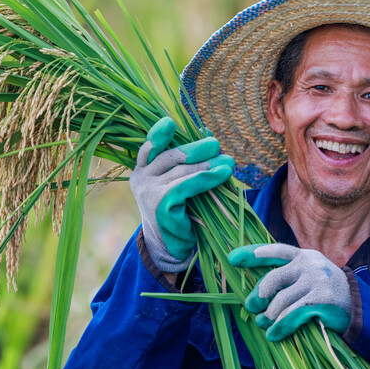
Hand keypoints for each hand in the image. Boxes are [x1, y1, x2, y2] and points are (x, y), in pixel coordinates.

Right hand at [131, 116, 233, 271]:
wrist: (171, 246)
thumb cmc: (179, 211)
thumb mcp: (179, 183)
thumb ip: (185, 162)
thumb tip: (206, 134)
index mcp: (142, 170)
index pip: (149, 147)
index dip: (158, 134)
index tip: (170, 122)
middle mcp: (141, 178)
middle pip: (169, 156)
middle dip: (195, 149)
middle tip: (215, 144)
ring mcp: (148, 191)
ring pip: (181, 170)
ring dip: (207, 164)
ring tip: (228, 163)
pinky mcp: (160, 204)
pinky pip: (187, 185)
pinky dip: (208, 178)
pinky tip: (222, 174)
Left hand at [228, 243, 352, 340]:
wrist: (359, 306)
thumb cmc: (325, 292)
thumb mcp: (308, 276)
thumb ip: (287, 276)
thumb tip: (256, 292)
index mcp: (303, 256)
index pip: (275, 251)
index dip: (253, 254)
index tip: (232, 258)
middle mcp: (310, 265)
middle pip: (273, 280)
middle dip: (258, 296)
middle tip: (251, 307)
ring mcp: (317, 282)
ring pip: (281, 301)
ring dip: (268, 316)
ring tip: (263, 324)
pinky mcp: (322, 301)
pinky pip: (293, 315)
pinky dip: (280, 327)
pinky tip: (274, 334)